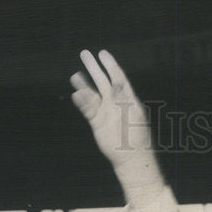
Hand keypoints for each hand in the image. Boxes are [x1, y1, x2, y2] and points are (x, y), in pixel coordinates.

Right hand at [70, 50, 162, 196]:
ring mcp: (106, 113)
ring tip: (75, 75)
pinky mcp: (97, 124)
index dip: (110, 65)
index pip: (117, 77)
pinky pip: (88, 110)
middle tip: (84, 53)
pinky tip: (76, 93)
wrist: (131, 159)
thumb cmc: (136, 137)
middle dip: (94, 68)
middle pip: (102, 82)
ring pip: (92, 95)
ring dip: (84, 84)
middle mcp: (115, 104)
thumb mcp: (132, 114)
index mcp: (127, 99)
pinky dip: (82, 102)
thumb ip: (122, 97)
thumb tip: (115, 81)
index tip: (102, 53)